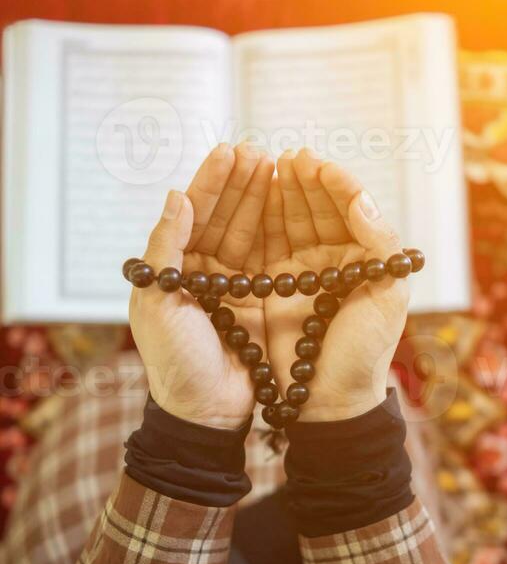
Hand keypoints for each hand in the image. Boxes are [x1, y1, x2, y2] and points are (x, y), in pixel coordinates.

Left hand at [130, 143, 273, 427]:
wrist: (204, 411)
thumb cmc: (174, 360)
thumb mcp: (158, 302)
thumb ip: (165, 249)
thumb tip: (174, 195)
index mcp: (171, 268)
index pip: (191, 214)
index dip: (210, 182)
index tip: (229, 152)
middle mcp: (201, 271)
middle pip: (223, 216)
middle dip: (241, 183)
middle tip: (261, 152)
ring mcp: (231, 285)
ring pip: (248, 231)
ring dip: (262, 200)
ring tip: (279, 167)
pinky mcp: (258, 301)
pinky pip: (270, 257)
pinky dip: (279, 230)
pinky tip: (291, 205)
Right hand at [263, 149, 408, 421]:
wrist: (329, 399)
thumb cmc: (365, 352)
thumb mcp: (387, 297)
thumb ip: (380, 243)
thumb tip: (360, 198)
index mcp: (366, 259)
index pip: (351, 208)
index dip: (335, 183)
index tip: (318, 164)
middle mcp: (334, 259)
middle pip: (317, 208)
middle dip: (304, 180)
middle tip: (289, 157)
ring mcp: (302, 270)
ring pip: (290, 219)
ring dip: (281, 192)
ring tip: (269, 165)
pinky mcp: (273, 285)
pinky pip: (265, 243)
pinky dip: (259, 218)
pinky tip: (253, 196)